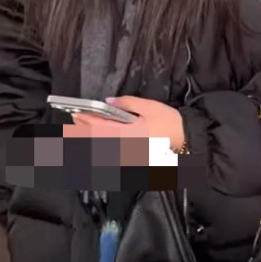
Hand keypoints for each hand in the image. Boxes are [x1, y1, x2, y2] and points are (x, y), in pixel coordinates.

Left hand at [63, 96, 185, 151]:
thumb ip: (127, 103)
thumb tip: (108, 102)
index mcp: (127, 133)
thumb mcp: (150, 107)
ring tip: (82, 130)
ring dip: (90, 140)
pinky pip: (112, 155)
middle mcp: (124, 147)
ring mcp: (127, 155)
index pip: (99, 127)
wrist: (186, 141)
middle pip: (96, 141)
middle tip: (74, 122)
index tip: (76, 114)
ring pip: (102, 150)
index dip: (85, 121)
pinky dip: (102, 147)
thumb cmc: (170, 123)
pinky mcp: (132, 159)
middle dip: (82, 131)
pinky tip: (98, 140)